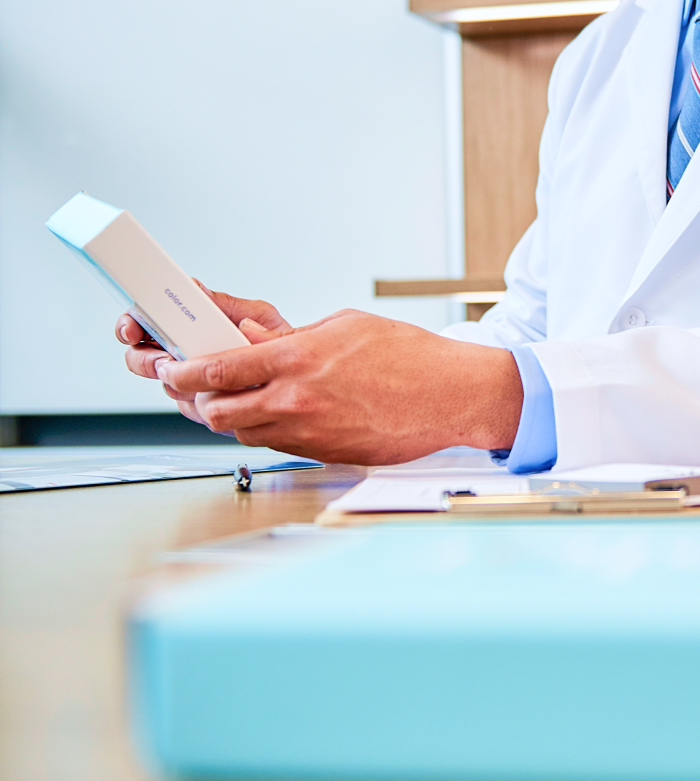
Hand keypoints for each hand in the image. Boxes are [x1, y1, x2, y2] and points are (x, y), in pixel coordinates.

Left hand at [125, 296, 521, 463]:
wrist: (450, 395)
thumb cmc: (408, 357)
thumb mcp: (344, 325)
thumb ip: (292, 335)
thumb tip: (252, 338)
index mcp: (298, 360)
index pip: (217, 371)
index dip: (181, 372)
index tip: (168, 367)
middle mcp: (296, 402)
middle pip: (215, 412)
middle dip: (192, 400)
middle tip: (186, 387)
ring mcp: (308, 434)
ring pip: (241, 433)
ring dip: (224, 418)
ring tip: (223, 400)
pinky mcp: (323, 454)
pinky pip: (275, 445)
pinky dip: (260, 430)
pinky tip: (264, 415)